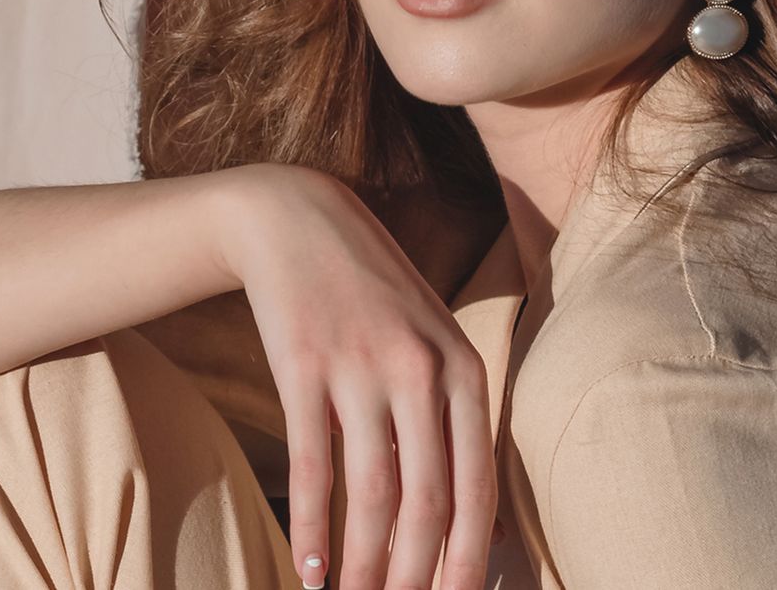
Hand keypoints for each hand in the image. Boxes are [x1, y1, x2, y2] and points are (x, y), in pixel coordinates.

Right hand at [213, 162, 497, 589]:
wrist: (300, 222)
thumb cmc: (374, 293)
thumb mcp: (432, 342)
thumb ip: (454, 420)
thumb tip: (474, 522)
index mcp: (464, 368)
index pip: (477, 486)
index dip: (467, 558)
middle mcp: (421, 370)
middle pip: (427, 501)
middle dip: (414, 576)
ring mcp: (361, 368)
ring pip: (370, 494)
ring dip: (362, 567)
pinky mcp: (304, 368)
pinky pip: (311, 467)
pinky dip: (310, 527)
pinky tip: (309, 570)